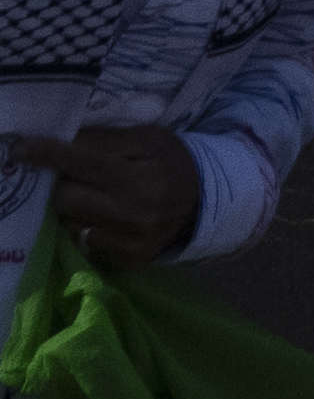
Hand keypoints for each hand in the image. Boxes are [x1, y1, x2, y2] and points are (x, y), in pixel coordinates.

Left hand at [14, 123, 200, 265]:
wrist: (208, 202)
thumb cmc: (173, 162)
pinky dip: (88, 227)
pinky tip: (106, 218)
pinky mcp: (128, 259)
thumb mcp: (148, 139)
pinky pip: (86, 242)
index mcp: (139, 176)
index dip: (46, 154)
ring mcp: (130, 240)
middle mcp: (133, 212)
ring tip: (94, 198)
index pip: (80, 162)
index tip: (20, 149)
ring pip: (71, 223)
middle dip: (64, 184)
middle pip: (66, 198)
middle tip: (77, 177)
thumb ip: (104, 140)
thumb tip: (60, 140)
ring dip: (74, 208)